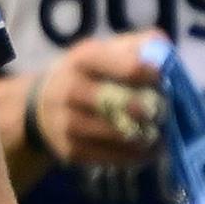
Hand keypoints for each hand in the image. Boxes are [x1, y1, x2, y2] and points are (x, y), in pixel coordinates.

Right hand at [31, 36, 165, 168]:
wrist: (38, 106)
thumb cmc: (87, 74)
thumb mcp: (105, 50)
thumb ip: (139, 46)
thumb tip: (166, 53)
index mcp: (84, 59)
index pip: (130, 67)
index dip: (155, 75)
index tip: (164, 81)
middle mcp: (72, 90)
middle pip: (124, 104)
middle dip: (151, 111)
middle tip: (165, 113)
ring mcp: (69, 123)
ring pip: (120, 135)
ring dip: (147, 137)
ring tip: (162, 135)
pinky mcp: (71, 151)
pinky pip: (112, 157)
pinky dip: (136, 156)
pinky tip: (147, 151)